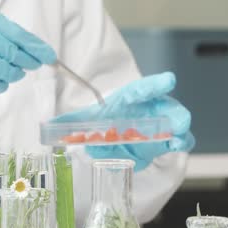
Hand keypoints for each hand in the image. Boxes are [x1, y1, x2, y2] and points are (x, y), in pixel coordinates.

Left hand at [51, 72, 193, 169]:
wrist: (115, 133)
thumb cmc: (106, 118)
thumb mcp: (88, 118)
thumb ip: (70, 122)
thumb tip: (47, 126)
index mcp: (131, 98)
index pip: (143, 90)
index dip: (155, 85)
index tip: (168, 81)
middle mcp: (151, 108)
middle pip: (168, 107)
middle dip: (175, 114)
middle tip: (176, 122)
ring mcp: (162, 125)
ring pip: (179, 124)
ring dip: (180, 132)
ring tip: (177, 139)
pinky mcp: (165, 142)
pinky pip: (180, 141)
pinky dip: (180, 144)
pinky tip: (176, 147)